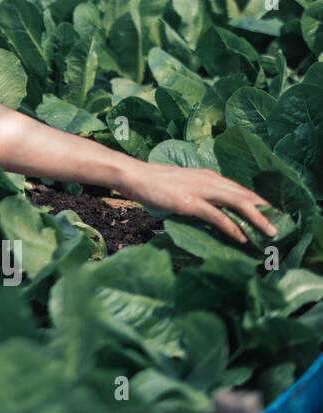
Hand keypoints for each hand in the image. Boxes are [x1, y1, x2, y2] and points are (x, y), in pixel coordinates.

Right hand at [120, 163, 277, 243]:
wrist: (133, 175)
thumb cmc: (152, 182)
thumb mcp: (180, 185)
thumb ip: (196, 193)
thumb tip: (206, 208)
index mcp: (207, 175)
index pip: (238, 188)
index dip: (255, 201)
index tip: (268, 213)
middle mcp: (209, 180)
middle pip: (244, 195)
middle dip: (264, 211)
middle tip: (278, 225)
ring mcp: (200, 190)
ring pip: (238, 203)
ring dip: (257, 218)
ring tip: (270, 232)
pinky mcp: (190, 202)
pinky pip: (217, 216)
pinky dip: (232, 227)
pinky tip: (241, 237)